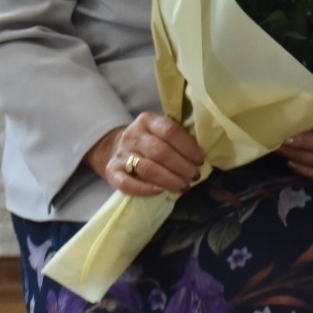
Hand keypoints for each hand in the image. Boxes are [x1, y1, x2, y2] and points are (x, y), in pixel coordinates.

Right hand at [86, 112, 204, 197]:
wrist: (116, 148)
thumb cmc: (149, 142)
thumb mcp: (161, 132)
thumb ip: (177, 138)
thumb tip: (200, 157)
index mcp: (148, 120)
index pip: (170, 130)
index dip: (187, 147)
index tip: (200, 160)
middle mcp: (132, 134)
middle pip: (160, 151)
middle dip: (181, 166)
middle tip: (194, 176)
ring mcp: (121, 153)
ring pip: (147, 167)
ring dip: (169, 179)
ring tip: (183, 187)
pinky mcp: (112, 171)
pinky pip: (127, 183)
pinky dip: (144, 189)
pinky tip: (160, 191)